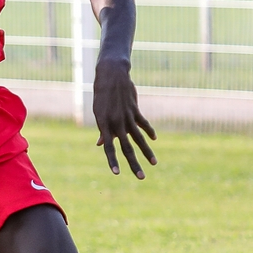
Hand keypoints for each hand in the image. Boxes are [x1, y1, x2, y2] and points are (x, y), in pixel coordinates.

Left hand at [92, 58, 156, 177]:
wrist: (111, 75)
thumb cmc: (101, 96)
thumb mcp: (98, 112)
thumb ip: (103, 130)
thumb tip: (101, 144)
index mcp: (105, 125)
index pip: (109, 148)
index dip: (112, 161)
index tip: (117, 173)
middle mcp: (117, 124)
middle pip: (127, 148)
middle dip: (134, 164)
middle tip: (141, 177)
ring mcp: (127, 117)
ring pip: (139, 139)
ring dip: (147, 152)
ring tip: (154, 163)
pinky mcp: (135, 110)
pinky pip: (144, 124)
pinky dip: (149, 131)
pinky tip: (154, 139)